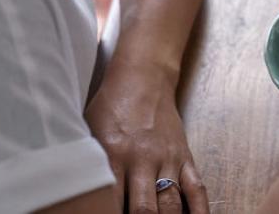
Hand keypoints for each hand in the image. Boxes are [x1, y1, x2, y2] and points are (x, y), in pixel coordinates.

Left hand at [85, 67, 208, 213]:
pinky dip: (199, 211)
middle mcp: (142, 159)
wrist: (144, 78)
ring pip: (171, 204)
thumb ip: (88, 165)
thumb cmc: (112, 105)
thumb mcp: (89, 133)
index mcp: (113, 155)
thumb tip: (79, 196)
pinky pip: (196, 189)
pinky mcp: (184, 156)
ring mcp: (167, 158)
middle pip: (145, 210)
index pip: (110, 203)